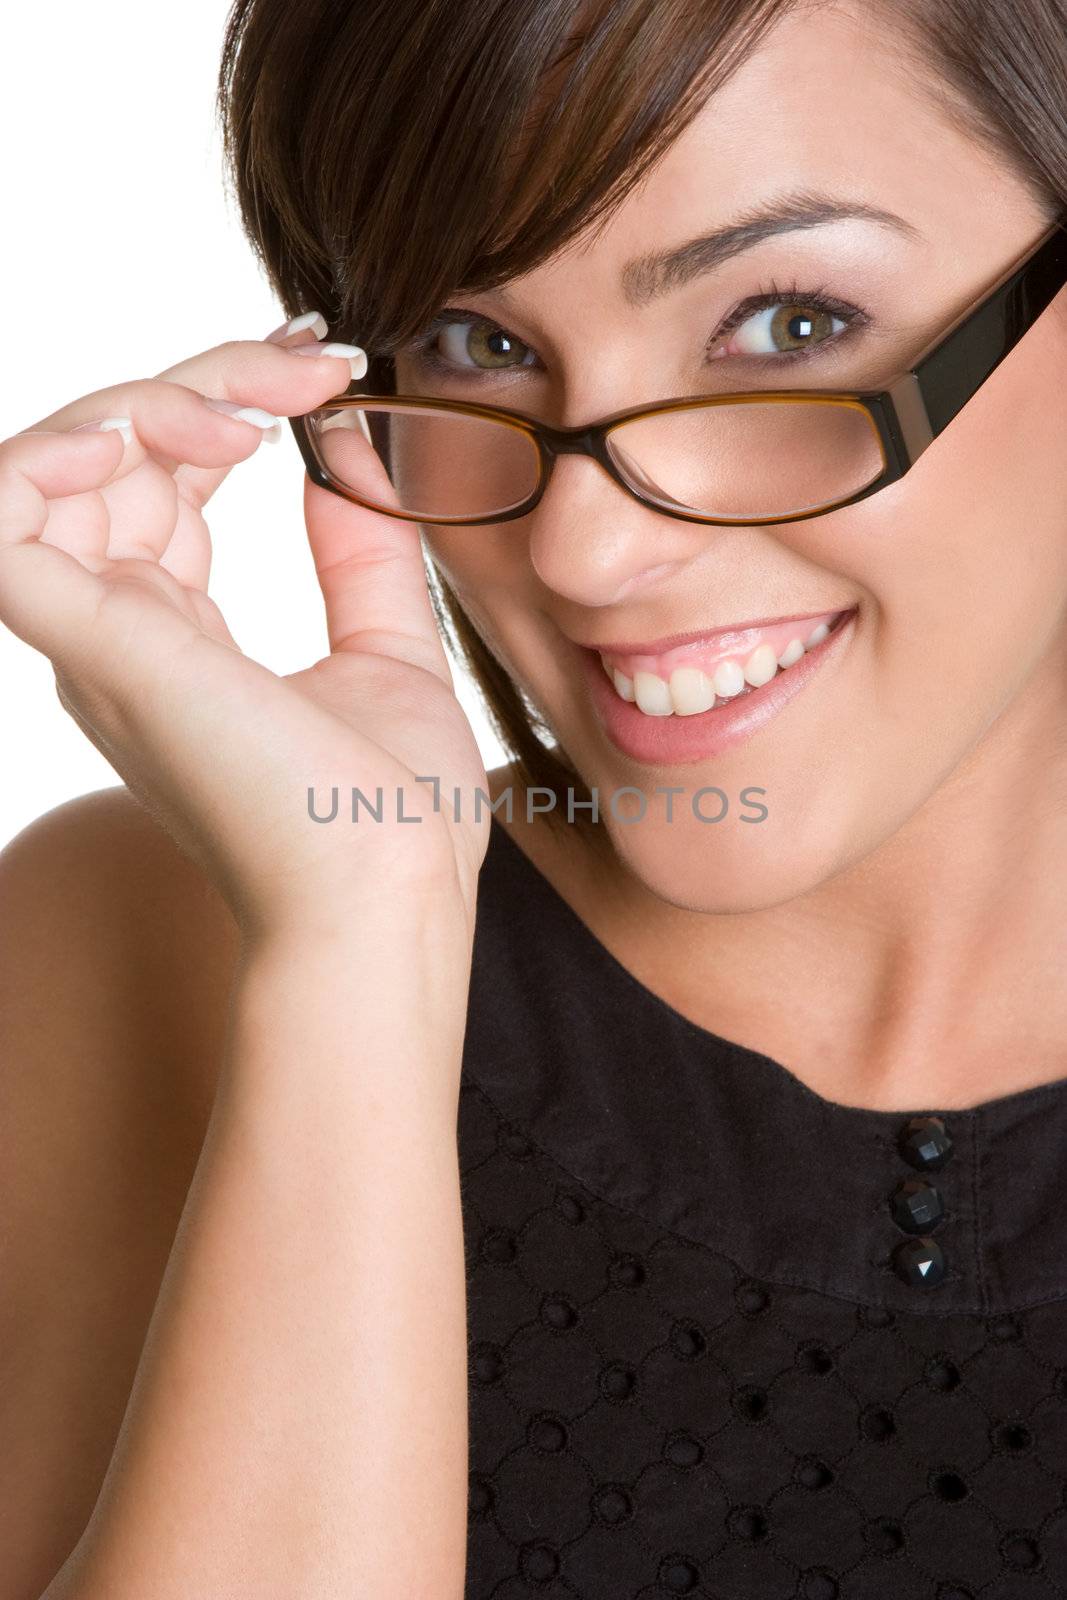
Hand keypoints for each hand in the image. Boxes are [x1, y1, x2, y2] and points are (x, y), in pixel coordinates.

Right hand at [0, 320, 490, 935]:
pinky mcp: (92, 641)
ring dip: (152, 401)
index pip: (157, 481)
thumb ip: (359, 557)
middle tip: (315, 363)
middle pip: (109, 455)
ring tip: (257, 410)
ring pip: (56, 463)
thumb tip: (341, 455)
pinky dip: (47, 454)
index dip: (220, 401)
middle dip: (208, 378)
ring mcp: (97, 638)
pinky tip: (153, 431)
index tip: (324, 366)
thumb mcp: (389, 656)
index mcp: (175, 638)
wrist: (388, 900)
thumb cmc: (388, 818)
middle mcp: (117, 633)